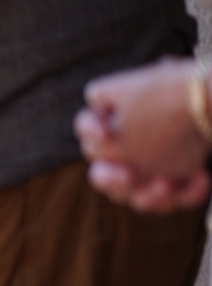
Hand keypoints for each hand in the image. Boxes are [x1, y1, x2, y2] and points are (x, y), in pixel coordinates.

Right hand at [75, 60, 211, 212]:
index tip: (107, 132)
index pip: (86, 132)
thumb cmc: (172, 89)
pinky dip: (189, 193)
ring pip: (136, 200)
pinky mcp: (178, 185)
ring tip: (165, 183)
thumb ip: (104, 94)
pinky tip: (201, 175)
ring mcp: (148, 174)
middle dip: (111, 178)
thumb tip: (93, 98)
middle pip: (101, 178)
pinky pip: (178, 201)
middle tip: (128, 173)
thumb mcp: (135, 85)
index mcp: (106, 133)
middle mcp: (122, 158)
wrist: (210, 97)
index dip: (91, 133)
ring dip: (148, 195)